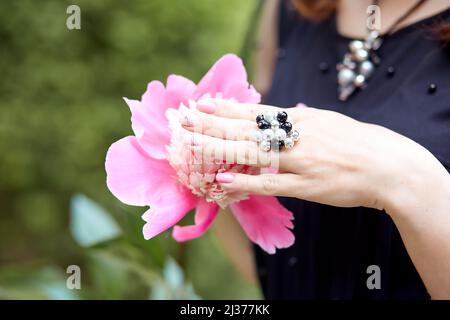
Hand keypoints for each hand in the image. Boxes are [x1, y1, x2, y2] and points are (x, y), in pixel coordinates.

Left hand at [180, 98, 446, 211]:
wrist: (387, 166)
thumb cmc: (355, 143)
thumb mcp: (325, 122)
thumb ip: (297, 120)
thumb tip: (276, 113)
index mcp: (300, 120)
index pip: (255, 112)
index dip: (226, 109)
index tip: (202, 104)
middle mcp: (296, 136)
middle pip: (246, 129)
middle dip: (213, 125)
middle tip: (185, 121)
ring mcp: (300, 160)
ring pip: (252, 153)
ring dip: (220, 149)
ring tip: (192, 146)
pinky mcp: (306, 185)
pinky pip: (270, 183)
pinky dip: (245, 180)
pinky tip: (223, 178)